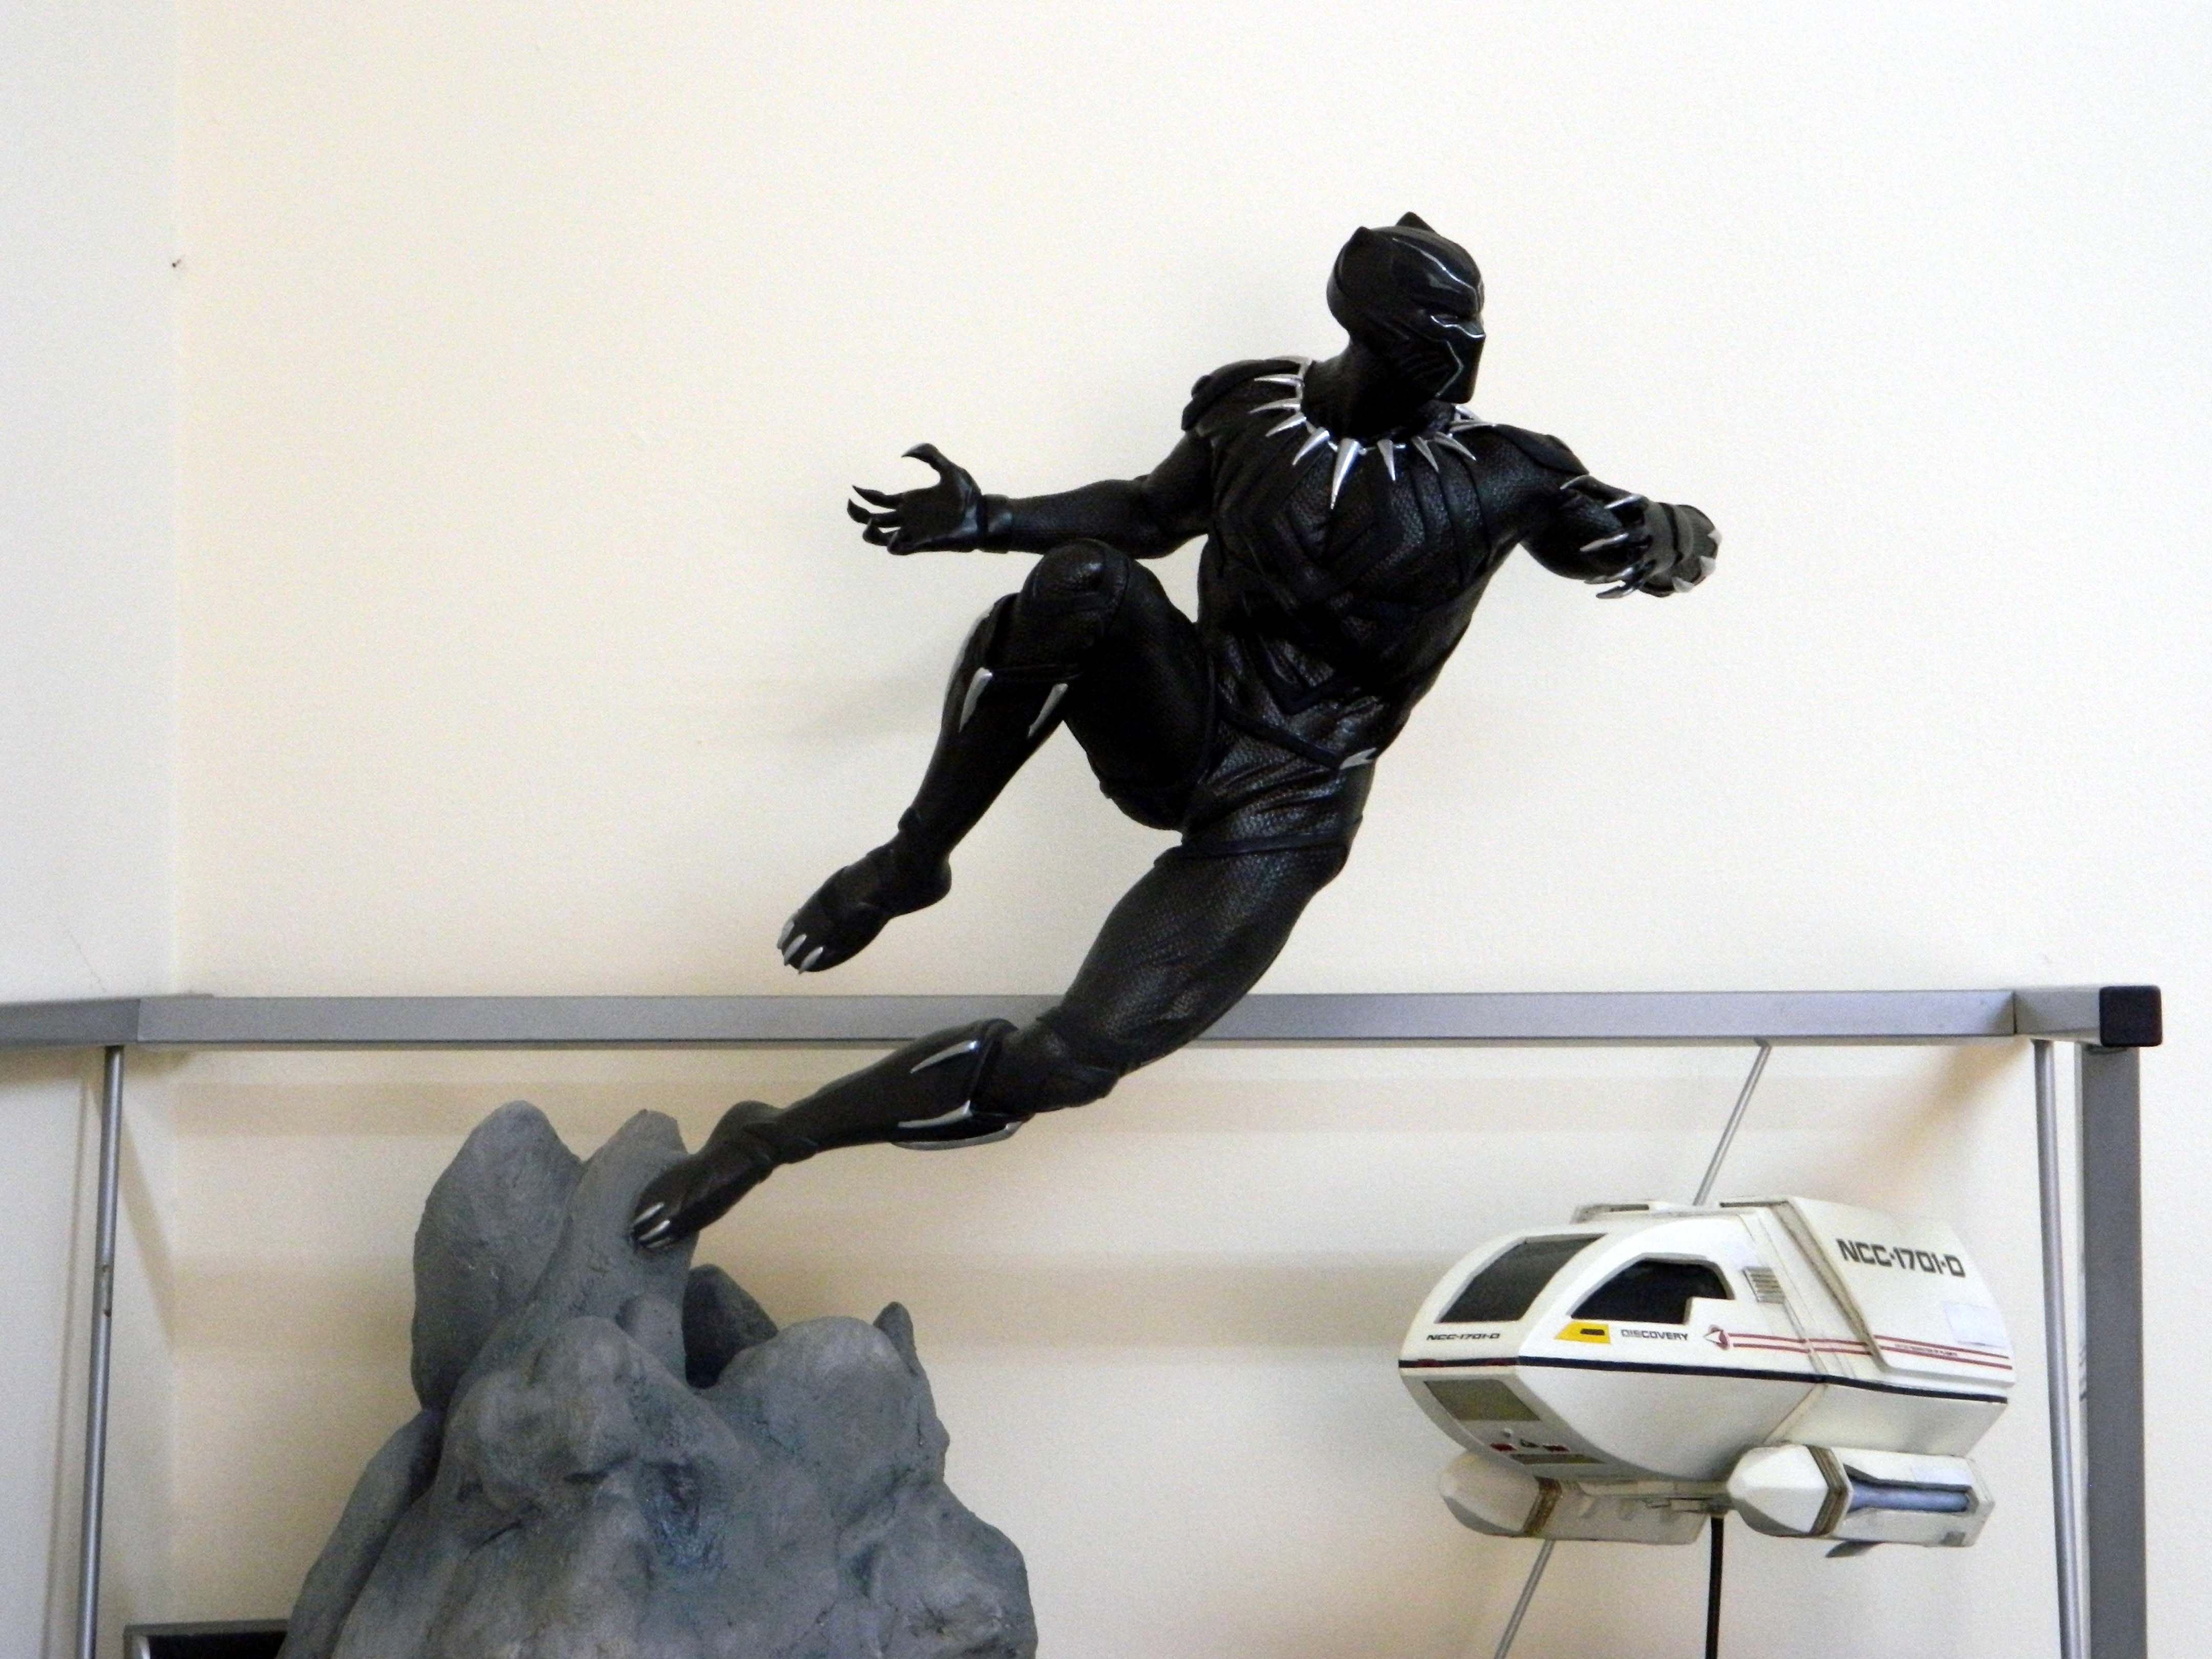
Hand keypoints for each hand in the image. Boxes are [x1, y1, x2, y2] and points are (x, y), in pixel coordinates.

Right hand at [846, 443, 986, 552]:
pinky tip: (897, 534)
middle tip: (851, 504)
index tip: (854, 487)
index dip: (864, 494)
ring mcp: (913, 531)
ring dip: (870, 533)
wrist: (984, 516)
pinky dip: (893, 544)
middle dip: (857, 514)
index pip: (879, 500)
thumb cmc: (970, 496)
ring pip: (880, 538)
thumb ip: (930, 455)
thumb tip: (904, 453)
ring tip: (872, 523)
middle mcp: (907, 518)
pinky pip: (900, 549)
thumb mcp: (950, 469)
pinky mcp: (922, 543)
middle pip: (872, 519)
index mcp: (910, 501)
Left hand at [1558, 476, 1717, 597]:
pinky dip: (1617, 593)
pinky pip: (1633, 586)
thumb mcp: (1624, 497)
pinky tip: (1598, 595)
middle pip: (1630, 538)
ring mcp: (1649, 552)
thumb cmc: (1638, 512)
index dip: (1623, 504)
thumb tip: (1563, 485)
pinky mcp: (1648, 570)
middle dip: (1609, 543)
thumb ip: (1594, 488)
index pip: (1635, 504)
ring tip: (1588, 581)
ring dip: (1609, 576)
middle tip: (1583, 549)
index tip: (1607, 506)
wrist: (1677, 534)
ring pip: (1630, 567)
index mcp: (1642, 510)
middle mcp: (1647, 531)